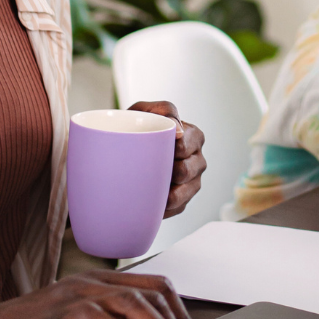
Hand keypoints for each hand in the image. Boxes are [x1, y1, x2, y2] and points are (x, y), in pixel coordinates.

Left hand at [129, 100, 206, 217]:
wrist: (120, 150)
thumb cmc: (137, 127)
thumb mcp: (145, 110)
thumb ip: (165, 110)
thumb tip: (178, 131)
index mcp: (194, 137)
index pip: (188, 145)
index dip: (174, 149)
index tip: (159, 149)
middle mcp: (197, 160)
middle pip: (187, 170)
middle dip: (169, 171)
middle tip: (150, 169)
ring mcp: (192, 182)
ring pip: (185, 193)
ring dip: (168, 193)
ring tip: (151, 190)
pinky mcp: (183, 201)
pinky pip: (178, 208)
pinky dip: (164, 208)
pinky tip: (150, 203)